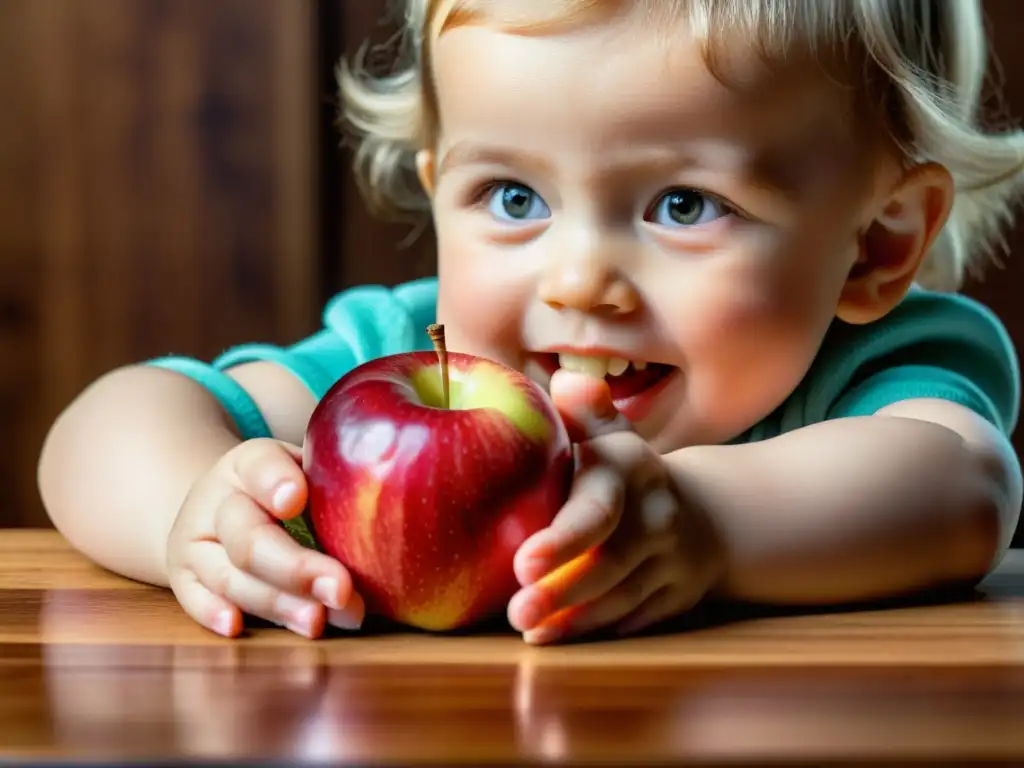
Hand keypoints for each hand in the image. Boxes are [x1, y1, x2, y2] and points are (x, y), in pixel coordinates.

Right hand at [166, 438, 364, 637]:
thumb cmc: (285, 491)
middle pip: (251, 538)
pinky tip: (236, 627)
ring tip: (319, 622)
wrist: (219, 506)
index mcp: (250, 463)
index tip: (297, 499)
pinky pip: (192, 598)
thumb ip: (340, 484)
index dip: (276, 481)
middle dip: (297, 569)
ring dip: (276, 603)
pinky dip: (212, 612)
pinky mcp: (184, 578)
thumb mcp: (306, 471)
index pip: (259, 465)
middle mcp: (218, 500)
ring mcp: (196, 541)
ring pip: (230, 576)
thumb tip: (413, 511)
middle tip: (341, 590)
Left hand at [507, 371, 722, 643]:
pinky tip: (554, 636)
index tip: (523, 563)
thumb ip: (584, 413)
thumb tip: (566, 385)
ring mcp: (671, 561)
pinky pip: (634, 618)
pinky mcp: (676, 596)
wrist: (702, 512)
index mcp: (632, 469)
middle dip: (562, 590)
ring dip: (574, 619)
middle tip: (516, 611)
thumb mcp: (610, 434)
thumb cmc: (621, 472)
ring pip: (621, 598)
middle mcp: (657, 516)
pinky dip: (596, 629)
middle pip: (610, 562)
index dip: (563, 539)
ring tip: (528, 629)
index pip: (599, 508)